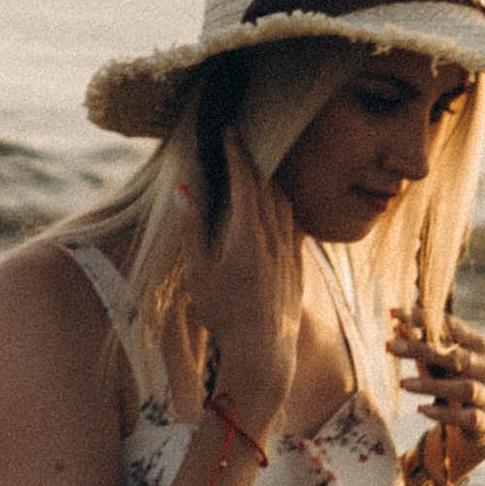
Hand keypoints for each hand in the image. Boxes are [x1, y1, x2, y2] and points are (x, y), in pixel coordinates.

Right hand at [176, 133, 301, 436]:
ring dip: (271, 185)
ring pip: (285, 204)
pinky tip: (276, 211)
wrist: (263, 353)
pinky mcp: (300, 267)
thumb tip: (184, 190)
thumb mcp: (198, 273)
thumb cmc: (224, 315)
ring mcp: (291, 252)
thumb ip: (192, 228)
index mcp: (248, 235)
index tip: (231, 132)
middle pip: (268, 187)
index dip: (237, 154)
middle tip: (240, 148)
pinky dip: (284, 208)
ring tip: (256, 176)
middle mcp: (275, 238)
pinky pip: (295, 225)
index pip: (245, 181)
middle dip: (253, 164)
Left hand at [390, 306, 484, 485]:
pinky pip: (466, 418)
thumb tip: (394, 324)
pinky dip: (443, 415)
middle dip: (420, 349)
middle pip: (455, 356)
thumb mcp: (440, 361)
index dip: (421, 318)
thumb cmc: (455, 381)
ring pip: (463, 388)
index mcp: (475, 345)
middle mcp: (484, 367)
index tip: (391, 313)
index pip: (449, 326)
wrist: (482, 421)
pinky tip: (421, 410)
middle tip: (389, 346)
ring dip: (431, 385)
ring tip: (402, 384)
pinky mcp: (483, 421)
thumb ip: (424, 344)